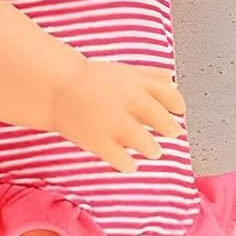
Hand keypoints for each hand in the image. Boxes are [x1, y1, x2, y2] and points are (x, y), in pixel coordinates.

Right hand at [49, 59, 185, 173]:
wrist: (56, 89)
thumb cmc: (92, 81)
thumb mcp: (123, 71)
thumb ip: (149, 76)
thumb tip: (173, 80)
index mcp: (133, 84)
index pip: (168, 94)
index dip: (177, 105)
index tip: (179, 112)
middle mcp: (125, 102)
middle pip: (160, 119)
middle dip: (170, 128)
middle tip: (172, 133)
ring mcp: (111, 123)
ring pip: (144, 142)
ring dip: (152, 148)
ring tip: (152, 150)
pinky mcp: (97, 141)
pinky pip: (120, 159)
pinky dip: (129, 164)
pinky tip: (130, 163)